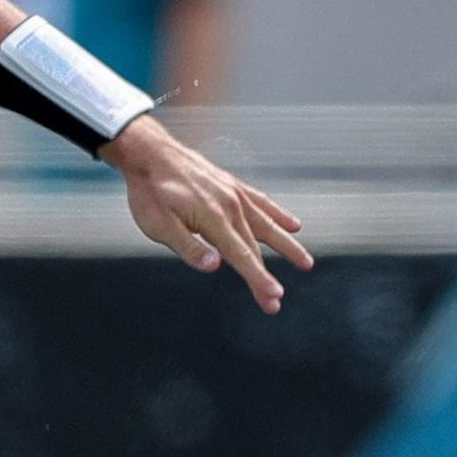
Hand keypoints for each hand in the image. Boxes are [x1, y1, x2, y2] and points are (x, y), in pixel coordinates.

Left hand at [103, 117, 312, 312]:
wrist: (151, 154)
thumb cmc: (150, 193)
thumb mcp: (158, 225)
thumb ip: (188, 246)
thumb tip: (215, 266)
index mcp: (214, 219)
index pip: (241, 256)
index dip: (258, 279)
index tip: (274, 297)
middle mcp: (231, 206)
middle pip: (254, 248)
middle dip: (265, 277)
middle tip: (276, 303)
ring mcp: (235, 194)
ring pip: (267, 225)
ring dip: (287, 246)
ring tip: (306, 263)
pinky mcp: (233, 185)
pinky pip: (262, 203)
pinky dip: (279, 215)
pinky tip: (293, 225)